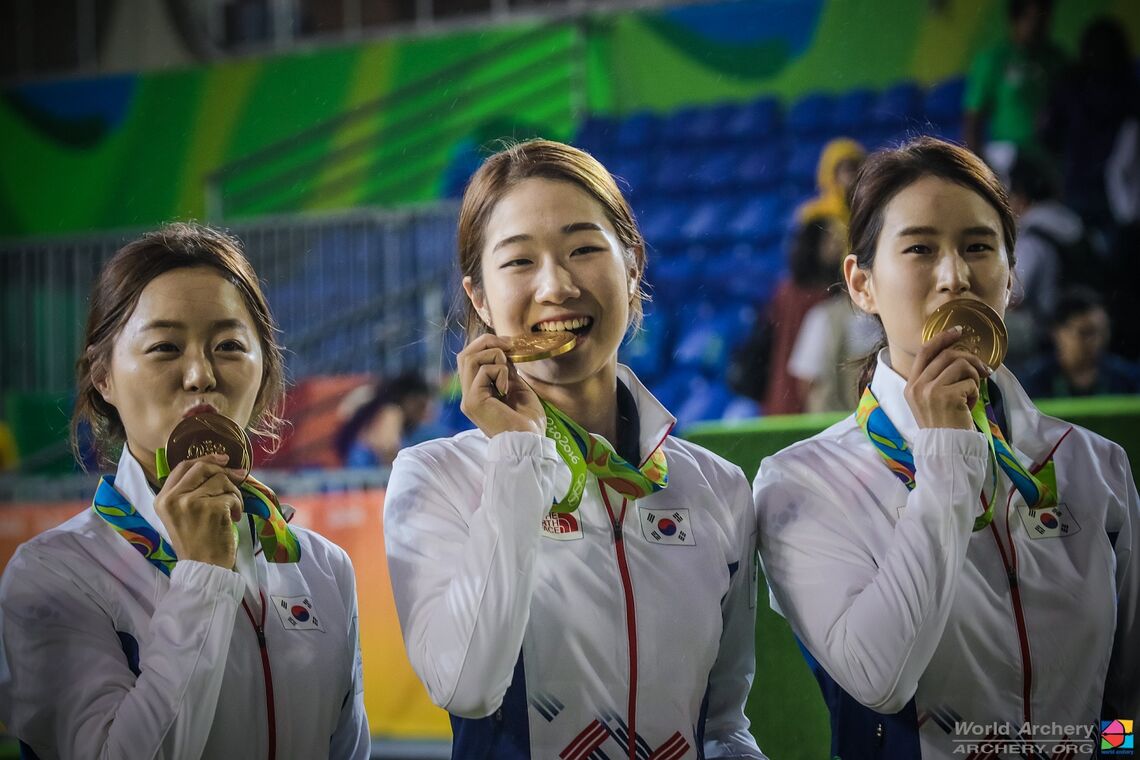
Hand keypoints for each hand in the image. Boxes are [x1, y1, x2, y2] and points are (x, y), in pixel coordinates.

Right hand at [154, 453, 246, 568]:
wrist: (203, 568)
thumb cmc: (196, 542)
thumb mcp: (181, 514)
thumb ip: (189, 491)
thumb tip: (218, 465)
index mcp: (162, 498)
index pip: (183, 466)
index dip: (204, 459)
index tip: (222, 459)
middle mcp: (173, 498)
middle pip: (203, 468)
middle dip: (224, 471)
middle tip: (239, 475)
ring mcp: (191, 502)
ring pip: (221, 480)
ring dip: (234, 493)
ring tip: (233, 510)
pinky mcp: (211, 509)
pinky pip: (232, 496)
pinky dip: (239, 506)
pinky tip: (233, 519)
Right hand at [457, 334, 545, 437]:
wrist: (529, 443)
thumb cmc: (527, 422)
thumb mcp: (518, 388)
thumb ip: (506, 372)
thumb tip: (504, 352)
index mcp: (478, 393)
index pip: (470, 360)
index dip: (486, 346)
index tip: (510, 345)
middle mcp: (469, 395)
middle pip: (464, 355)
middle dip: (486, 342)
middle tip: (509, 344)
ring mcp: (468, 399)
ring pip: (469, 359)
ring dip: (494, 355)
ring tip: (508, 368)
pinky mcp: (473, 401)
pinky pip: (482, 371)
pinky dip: (500, 372)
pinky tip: (507, 389)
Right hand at [904, 326, 991, 430]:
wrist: (945, 448)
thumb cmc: (942, 425)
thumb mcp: (929, 401)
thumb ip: (935, 379)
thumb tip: (959, 355)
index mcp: (911, 385)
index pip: (924, 352)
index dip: (942, 338)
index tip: (958, 331)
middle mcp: (917, 386)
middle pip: (947, 355)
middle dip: (970, 359)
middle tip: (984, 369)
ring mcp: (930, 391)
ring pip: (960, 364)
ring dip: (974, 377)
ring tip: (973, 392)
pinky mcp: (947, 396)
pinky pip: (970, 382)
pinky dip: (975, 393)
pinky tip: (970, 405)